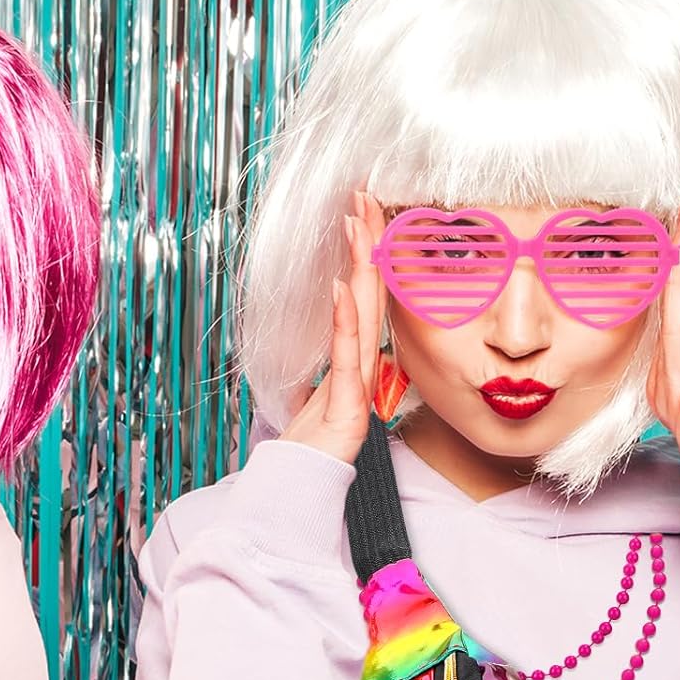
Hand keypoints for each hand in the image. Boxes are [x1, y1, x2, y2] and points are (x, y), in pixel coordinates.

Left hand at [281, 190, 388, 464]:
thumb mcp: (316, 392)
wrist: (308, 482)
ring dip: (361, 266)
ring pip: (364, 313)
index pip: (364, 294)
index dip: (365, 252)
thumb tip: (320, 343)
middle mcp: (364, 363)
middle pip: (371, 292)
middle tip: (366, 197)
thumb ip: (324, 365)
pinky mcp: (350, 404)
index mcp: (356, 356)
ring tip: (358, 224)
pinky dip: (344, 319)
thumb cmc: (312, 443)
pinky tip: (340, 287)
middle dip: (369, 243)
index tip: (362, 211)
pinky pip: (346, 355)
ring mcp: (360, 382)